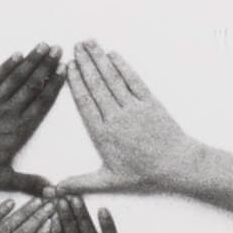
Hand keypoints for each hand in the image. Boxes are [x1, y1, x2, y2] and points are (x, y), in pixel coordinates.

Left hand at [0, 45, 65, 194]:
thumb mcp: (3, 178)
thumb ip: (29, 183)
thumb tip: (53, 191)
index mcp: (19, 130)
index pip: (42, 103)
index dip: (54, 85)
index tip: (64, 71)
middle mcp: (9, 112)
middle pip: (33, 85)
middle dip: (47, 66)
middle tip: (59, 49)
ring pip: (17, 77)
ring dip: (31, 61)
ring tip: (43, 46)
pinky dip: (7, 65)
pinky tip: (18, 54)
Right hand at [55, 41, 198, 193]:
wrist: (175, 164)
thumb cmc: (143, 174)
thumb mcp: (109, 181)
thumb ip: (81, 182)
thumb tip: (57, 190)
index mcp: (102, 133)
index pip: (84, 102)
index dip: (75, 82)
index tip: (68, 67)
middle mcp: (115, 116)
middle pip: (96, 85)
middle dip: (84, 63)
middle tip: (75, 46)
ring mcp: (133, 107)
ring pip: (112, 79)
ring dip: (100, 59)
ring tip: (89, 43)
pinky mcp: (150, 102)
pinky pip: (133, 80)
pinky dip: (123, 66)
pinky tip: (113, 55)